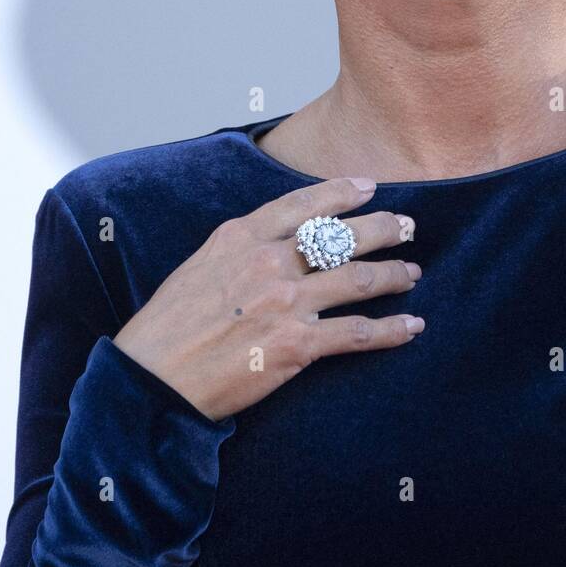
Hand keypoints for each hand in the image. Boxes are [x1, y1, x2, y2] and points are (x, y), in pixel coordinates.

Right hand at [111, 178, 422, 420]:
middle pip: (342, 236)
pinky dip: (392, 330)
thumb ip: (241, 247)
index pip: (304, 204)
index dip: (342, 192)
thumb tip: (275, 239)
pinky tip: (412, 326)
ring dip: (395, 274)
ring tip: (413, 272)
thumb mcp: (199, 265)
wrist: (152, 379)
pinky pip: (358, 333)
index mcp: (242, 237)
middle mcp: (269, 262)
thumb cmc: (168, 326)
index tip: (369, 187)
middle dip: (383, 228)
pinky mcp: (298, 346)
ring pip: (359, 280)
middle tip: (407, 226)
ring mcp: (287, 303)